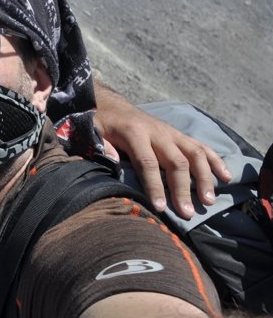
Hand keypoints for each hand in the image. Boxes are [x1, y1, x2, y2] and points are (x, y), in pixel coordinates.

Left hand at [95, 101, 230, 219]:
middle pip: (176, 162)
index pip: (148, 162)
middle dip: (182, 190)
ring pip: (194, 154)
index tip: (161, 207)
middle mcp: (157, 132)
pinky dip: (215, 161)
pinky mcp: (179, 134)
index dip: (155, 186)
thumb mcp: (92, 132)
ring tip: (208, 201)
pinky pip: (201, 146)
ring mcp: (171, 132)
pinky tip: (226, 177)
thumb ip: (102, 147)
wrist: (110, 104)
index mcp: (134, 133)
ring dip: (204, 178)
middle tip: (188, 214)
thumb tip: (114, 163)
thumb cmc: (100, 123)